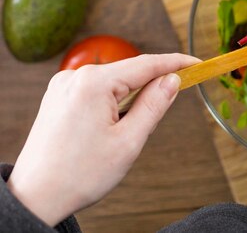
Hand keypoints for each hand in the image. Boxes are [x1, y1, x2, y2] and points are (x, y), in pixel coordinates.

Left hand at [7, 53, 197, 225]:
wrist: (34, 198)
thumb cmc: (79, 175)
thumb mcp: (129, 142)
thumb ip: (154, 104)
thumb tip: (173, 79)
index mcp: (94, 83)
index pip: (147, 63)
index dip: (176, 62)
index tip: (197, 63)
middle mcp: (75, 76)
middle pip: (129, 71)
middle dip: (151, 85)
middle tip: (168, 104)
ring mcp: (64, 84)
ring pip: (113, 81)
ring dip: (129, 96)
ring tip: (126, 131)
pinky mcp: (58, 95)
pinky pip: (96, 88)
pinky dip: (112, 100)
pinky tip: (109, 126)